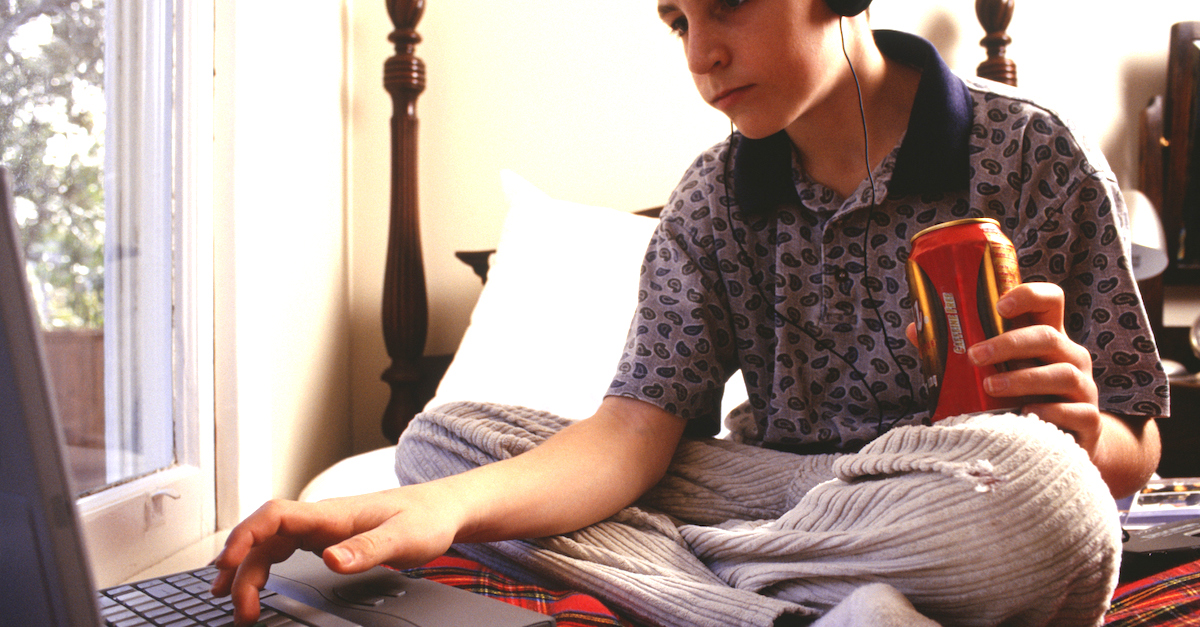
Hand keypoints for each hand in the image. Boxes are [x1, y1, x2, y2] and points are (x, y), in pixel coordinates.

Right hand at [210, 485, 459, 625]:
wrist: (443, 509)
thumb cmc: (426, 518)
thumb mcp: (404, 537)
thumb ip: (368, 548)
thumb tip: (332, 559)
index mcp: (334, 513)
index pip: (275, 515)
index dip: (245, 535)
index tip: (227, 563)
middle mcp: (322, 518)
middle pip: (265, 536)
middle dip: (241, 567)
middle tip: (237, 606)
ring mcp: (323, 529)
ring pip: (271, 544)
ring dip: (248, 569)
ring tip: (232, 601)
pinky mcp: (328, 539)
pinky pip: (284, 549)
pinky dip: (263, 566)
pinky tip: (255, 582)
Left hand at [964, 282, 1101, 454]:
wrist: (1061, 444)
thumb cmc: (1020, 399)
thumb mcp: (996, 371)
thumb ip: (959, 352)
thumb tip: (914, 329)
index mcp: (1048, 338)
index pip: (1050, 301)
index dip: (1029, 295)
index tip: (999, 304)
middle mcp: (1071, 358)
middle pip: (1049, 336)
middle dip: (1009, 343)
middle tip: (974, 355)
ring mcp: (1084, 389)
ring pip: (1063, 375)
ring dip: (1023, 379)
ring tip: (990, 387)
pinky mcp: (1089, 422)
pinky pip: (1078, 413)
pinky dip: (1050, 413)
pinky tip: (1024, 415)